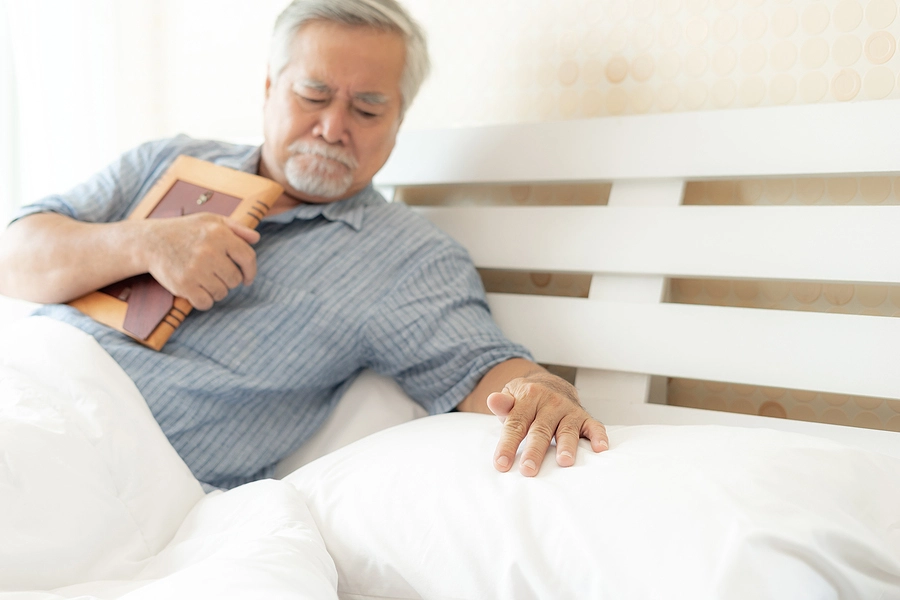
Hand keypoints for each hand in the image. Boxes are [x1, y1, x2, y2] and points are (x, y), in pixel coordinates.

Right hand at [142, 213, 259, 309]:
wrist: (151, 241)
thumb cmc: (185, 231)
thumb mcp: (210, 220)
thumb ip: (236, 228)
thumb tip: (256, 239)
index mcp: (220, 233)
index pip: (248, 258)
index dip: (250, 271)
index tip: (247, 279)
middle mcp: (209, 251)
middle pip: (235, 279)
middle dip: (229, 280)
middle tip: (216, 275)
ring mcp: (196, 269)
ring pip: (222, 293)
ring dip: (216, 291)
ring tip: (204, 280)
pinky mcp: (184, 284)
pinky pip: (206, 303)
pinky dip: (204, 301)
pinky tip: (198, 291)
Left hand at [487, 372, 607, 475]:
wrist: (550, 384)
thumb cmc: (527, 399)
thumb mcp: (511, 396)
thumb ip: (503, 404)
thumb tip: (492, 400)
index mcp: (529, 398)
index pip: (516, 424)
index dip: (508, 445)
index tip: (501, 464)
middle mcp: (550, 403)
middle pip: (540, 430)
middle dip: (535, 451)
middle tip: (528, 470)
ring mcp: (569, 410)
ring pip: (567, 430)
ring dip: (566, 446)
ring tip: (564, 461)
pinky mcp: (584, 417)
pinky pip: (594, 426)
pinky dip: (598, 436)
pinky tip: (600, 448)